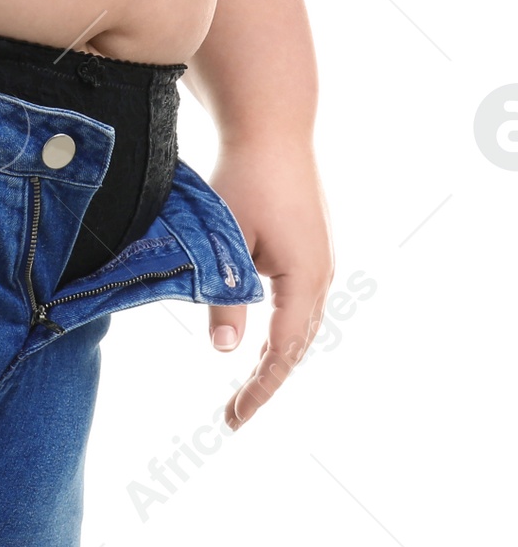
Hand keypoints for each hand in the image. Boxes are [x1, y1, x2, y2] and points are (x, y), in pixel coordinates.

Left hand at [206, 137, 333, 430]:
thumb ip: (226, 294)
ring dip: (274, 353)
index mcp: (304, 278)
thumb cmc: (245, 177)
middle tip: (235, 414)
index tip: (235, 419)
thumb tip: (226, 349)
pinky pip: (297, 299)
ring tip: (246, 385)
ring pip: (298, 322)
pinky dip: (279, 324)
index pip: (281, 351)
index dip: (259, 388)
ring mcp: (318, 258)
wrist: (271, 127)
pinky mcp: (308, 244)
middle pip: (296, 343)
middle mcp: (320, 274)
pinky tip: (260, 333)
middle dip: (267, 379)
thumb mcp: (228, 239)